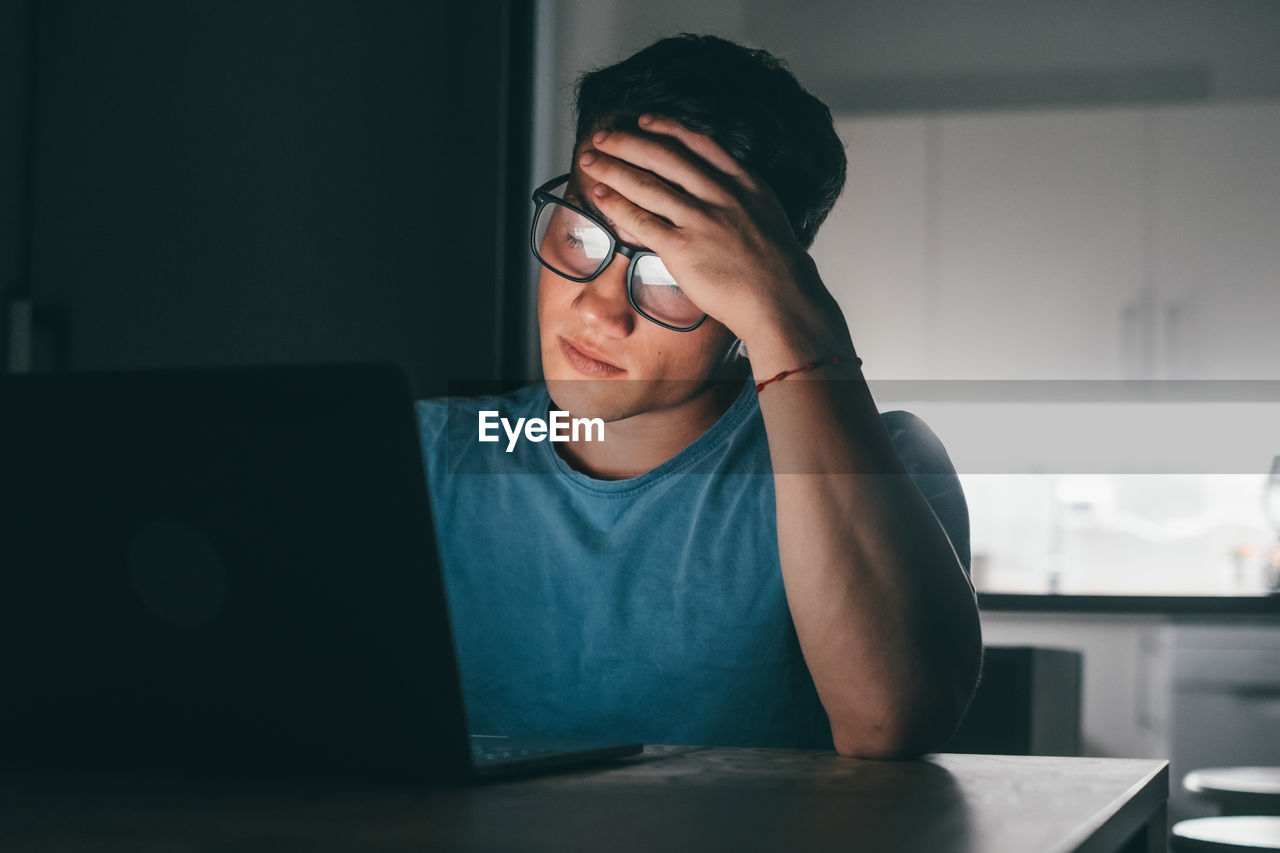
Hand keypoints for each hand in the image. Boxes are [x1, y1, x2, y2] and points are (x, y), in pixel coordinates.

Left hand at [579, 115, 840, 352]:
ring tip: (590, 160)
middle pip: (664, 156)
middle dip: (627, 142)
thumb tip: (714, 193)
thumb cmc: (777, 270)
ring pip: (646, 183)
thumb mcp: (768, 216)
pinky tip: (601, 196)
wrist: (782, 301)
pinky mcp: (683, 248)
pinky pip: (641, 219)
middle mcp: (720, 194)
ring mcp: (700, 220)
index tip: (644, 121)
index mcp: (744, 182)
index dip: (666, 128)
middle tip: (603, 136)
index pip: (698, 143)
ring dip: (613, 168)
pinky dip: (617, 204)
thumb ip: (741, 198)